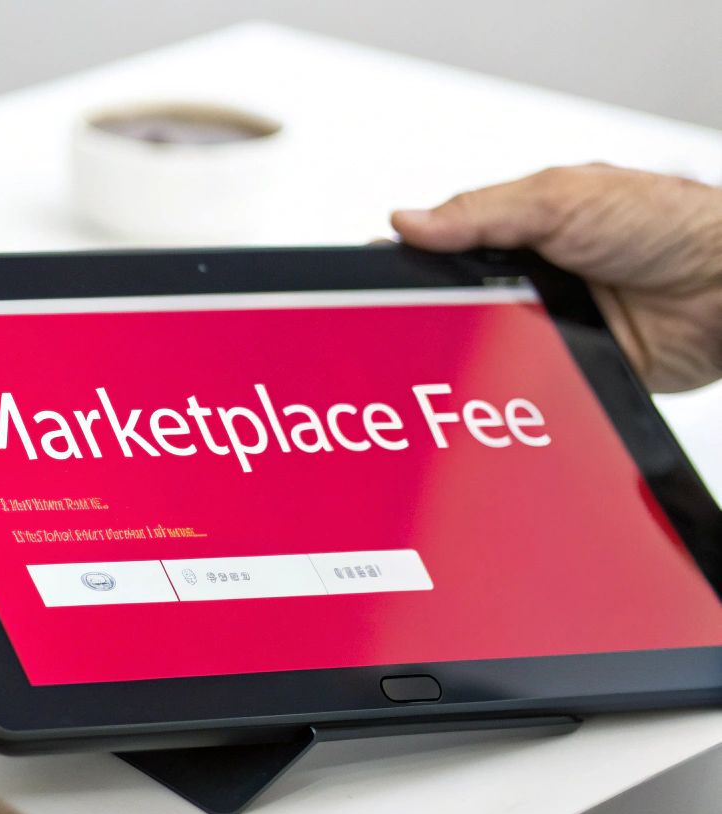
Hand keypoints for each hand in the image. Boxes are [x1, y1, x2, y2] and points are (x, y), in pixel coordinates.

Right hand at [393, 165, 721, 391]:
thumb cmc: (668, 224)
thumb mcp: (562, 199)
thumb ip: (483, 211)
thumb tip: (409, 222)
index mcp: (522, 230)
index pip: (445, 248)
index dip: (410, 262)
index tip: (376, 274)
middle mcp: (531, 278)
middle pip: (456, 304)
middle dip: (435, 313)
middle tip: (409, 321)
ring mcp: (547, 325)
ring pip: (482, 348)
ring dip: (472, 350)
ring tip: (458, 347)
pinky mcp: (567, 369)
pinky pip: (520, 384)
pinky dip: (507, 384)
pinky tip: (496, 377)